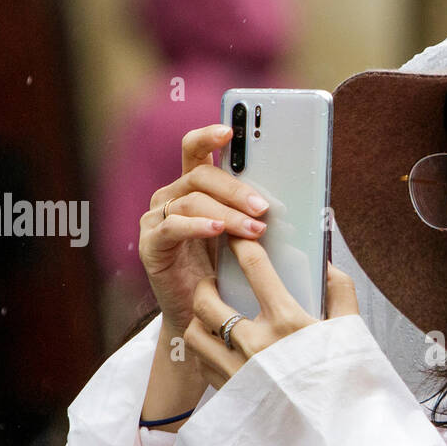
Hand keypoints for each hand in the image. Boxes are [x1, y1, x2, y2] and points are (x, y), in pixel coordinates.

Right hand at [139, 125, 271, 334]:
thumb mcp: (245, 237)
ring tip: (253, 229)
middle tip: (263, 207)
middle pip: (199, 174)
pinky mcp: (150, 245)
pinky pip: (172, 227)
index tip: (230, 130)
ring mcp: (157, 220)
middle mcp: (171, 198)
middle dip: (235, 188)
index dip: (210, 136)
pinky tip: (217, 230)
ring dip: (226, 213)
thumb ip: (256, 214)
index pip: (196, 150)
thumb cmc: (227, 273)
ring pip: (191, 200)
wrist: (202, 315)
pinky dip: (196, 226)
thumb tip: (296, 202)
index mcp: (193, 188)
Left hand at [184, 243, 358, 390]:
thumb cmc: (344, 383)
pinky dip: (207, 350)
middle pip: (207, 300)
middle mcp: (255, 345)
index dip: (241, 244)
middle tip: (216, 282)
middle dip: (206, 284)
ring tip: (212, 316)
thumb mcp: (350, 333)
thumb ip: (340, 293)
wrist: (334, 436)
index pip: (254, 268)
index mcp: (287, 323)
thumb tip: (326, 266)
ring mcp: (238, 371)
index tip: (237, 237)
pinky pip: (202, 363)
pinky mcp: (229, 394)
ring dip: (200, 319)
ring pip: (195, 332)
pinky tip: (222, 347)